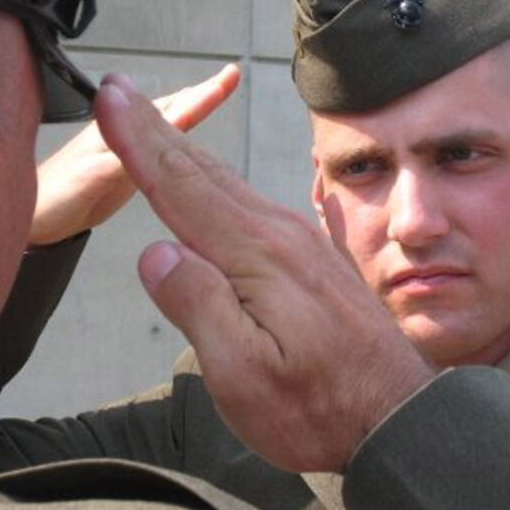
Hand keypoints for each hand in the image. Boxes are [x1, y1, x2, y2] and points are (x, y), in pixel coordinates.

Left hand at [29, 64, 239, 245]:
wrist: (28, 221)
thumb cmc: (50, 201)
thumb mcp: (91, 180)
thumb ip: (125, 157)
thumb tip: (158, 139)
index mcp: (118, 132)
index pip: (170, 112)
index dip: (201, 97)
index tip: (226, 80)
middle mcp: (120, 135)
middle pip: (168, 109)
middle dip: (200, 94)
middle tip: (227, 79)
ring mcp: (120, 152)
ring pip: (161, 124)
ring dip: (188, 108)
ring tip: (212, 95)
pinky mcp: (120, 171)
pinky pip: (155, 148)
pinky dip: (174, 136)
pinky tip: (179, 141)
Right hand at [94, 74, 435, 473]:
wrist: (400, 419)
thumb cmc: (318, 408)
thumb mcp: (243, 375)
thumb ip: (198, 306)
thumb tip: (156, 252)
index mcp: (256, 256)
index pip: (181, 186)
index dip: (139, 141)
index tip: (108, 98)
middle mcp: (279, 234)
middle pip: (202, 171)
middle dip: (154, 128)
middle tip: (118, 91)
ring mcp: (300, 242)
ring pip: (228, 183)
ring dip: (183, 150)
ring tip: (152, 125)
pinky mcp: (311, 257)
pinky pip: (252, 202)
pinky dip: (217, 182)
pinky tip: (213, 182)